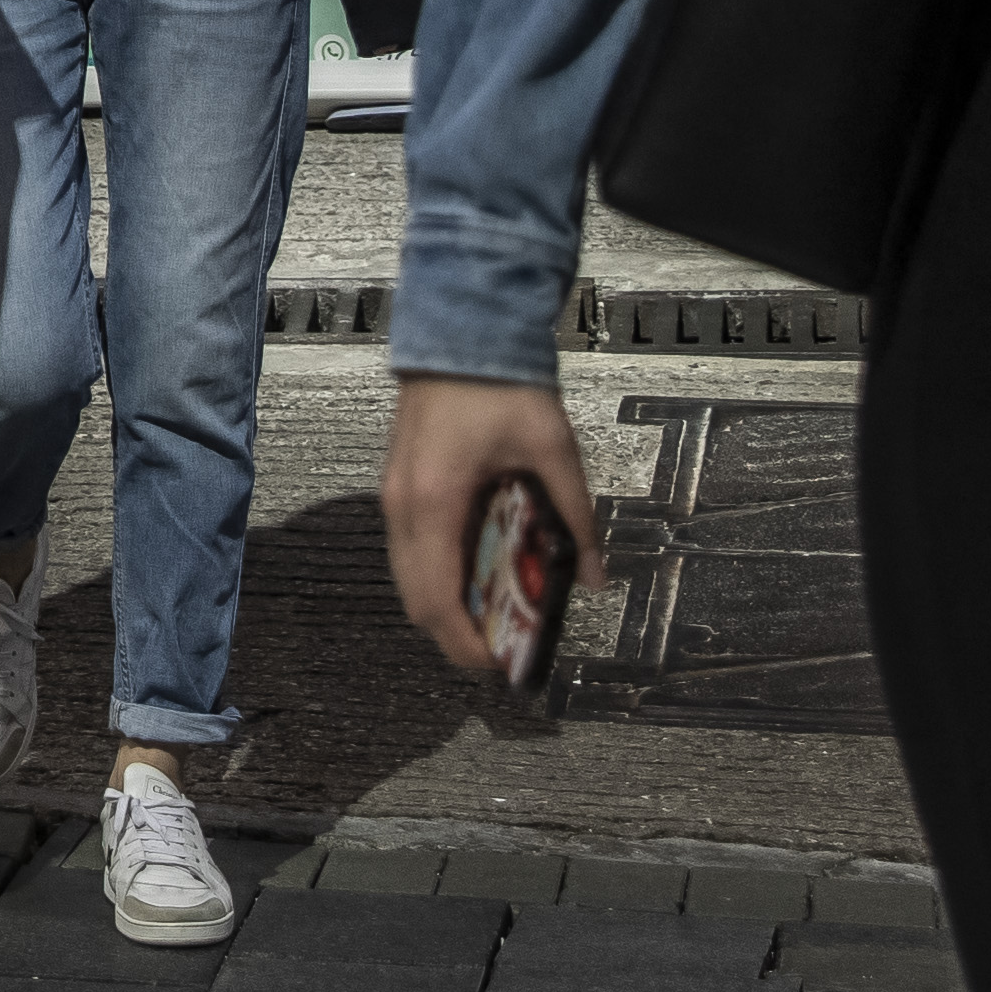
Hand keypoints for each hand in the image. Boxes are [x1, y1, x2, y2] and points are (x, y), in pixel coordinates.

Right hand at [376, 372, 597, 673]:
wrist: (462, 329)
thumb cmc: (498, 381)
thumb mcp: (554, 452)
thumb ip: (576, 517)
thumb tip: (595, 573)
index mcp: (435, 501)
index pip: (438, 599)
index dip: (466, 642)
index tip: (499, 662)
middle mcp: (404, 505)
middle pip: (415, 599)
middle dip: (456, 634)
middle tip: (502, 646)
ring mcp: (395, 496)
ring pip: (408, 577)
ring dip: (447, 605)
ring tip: (497, 613)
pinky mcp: (400, 486)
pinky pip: (412, 550)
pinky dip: (440, 574)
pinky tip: (480, 570)